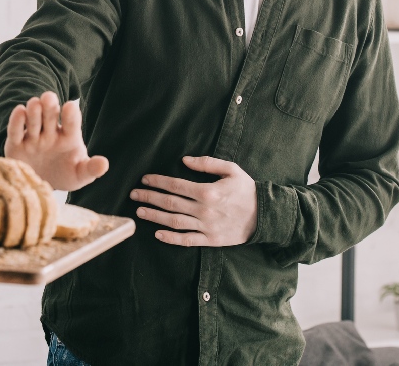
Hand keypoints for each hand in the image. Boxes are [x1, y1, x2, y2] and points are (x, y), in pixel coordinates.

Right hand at [4, 91, 108, 190]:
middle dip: (50, 106)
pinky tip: (19, 111)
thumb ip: (91, 168)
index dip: (70, 115)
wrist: (42, 187)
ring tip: (34, 104)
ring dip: (34, 111)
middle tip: (49, 98)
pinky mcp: (16, 144)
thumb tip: (104, 164)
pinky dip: (16, 121)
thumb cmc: (66, 175)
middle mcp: (50, 132)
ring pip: (33, 120)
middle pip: (50, 115)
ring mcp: (33, 137)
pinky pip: (15, 131)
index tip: (70, 107)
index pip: (71, 122)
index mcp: (69, 136)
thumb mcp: (81, 175)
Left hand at [130, 156, 257, 246]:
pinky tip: (157, 234)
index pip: (176, 185)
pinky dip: (171, 238)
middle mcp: (204, 210)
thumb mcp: (231, 169)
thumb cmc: (247, 190)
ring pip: (174, 222)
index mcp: (208, 191)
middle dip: (149, 197)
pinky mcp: (210, 239)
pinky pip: (187, 240)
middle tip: (133, 195)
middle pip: (170, 203)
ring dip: (154, 217)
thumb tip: (185, 160)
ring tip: (139, 212)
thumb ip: (207, 163)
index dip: (158, 181)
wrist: (265, 216)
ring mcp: (206, 226)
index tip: (145, 179)